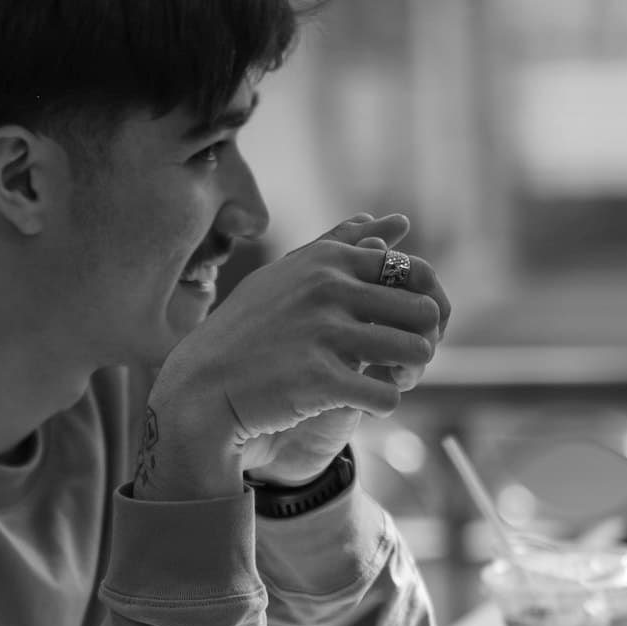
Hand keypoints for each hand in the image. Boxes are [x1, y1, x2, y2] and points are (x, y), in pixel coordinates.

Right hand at [138, 213, 450, 497]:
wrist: (201, 389)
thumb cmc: (248, 331)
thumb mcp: (290, 274)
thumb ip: (344, 245)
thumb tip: (398, 221)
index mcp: (329, 260)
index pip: (415, 271)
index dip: (424, 305)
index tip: (407, 328)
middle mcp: (328, 288)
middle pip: (424, 312)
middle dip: (423, 340)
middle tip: (401, 361)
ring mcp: (323, 332)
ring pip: (416, 351)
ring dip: (409, 373)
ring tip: (388, 382)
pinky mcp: (320, 379)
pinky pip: (388, 395)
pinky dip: (383, 404)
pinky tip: (362, 403)